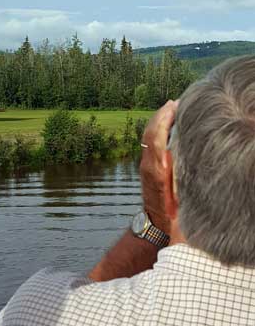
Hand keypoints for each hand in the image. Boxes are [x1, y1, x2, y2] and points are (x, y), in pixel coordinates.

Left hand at [140, 100, 177, 234]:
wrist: (153, 223)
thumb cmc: (170, 214)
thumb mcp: (178, 195)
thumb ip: (178, 175)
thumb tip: (180, 153)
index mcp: (157, 170)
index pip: (157, 139)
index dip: (164, 121)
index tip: (174, 107)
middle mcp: (148, 165)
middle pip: (150, 133)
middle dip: (160, 115)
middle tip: (174, 102)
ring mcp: (145, 165)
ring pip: (147, 136)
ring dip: (157, 119)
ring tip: (171, 107)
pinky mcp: (146, 166)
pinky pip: (149, 142)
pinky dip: (156, 129)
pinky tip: (166, 123)